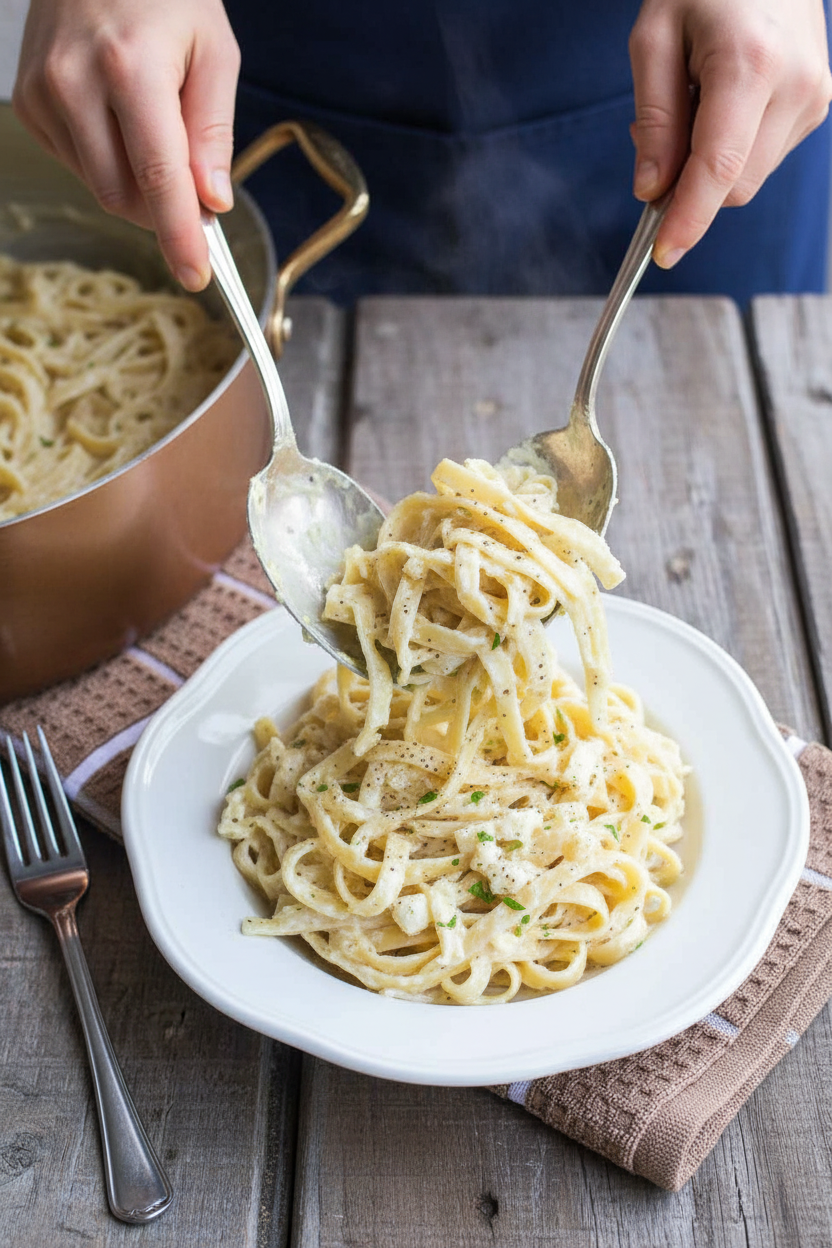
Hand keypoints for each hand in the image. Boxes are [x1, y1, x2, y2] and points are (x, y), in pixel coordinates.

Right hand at [13, 0, 239, 289]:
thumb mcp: (213, 51)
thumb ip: (213, 131)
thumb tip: (212, 202)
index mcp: (130, 68)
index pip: (158, 179)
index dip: (178, 237)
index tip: (196, 275)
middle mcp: (75, 82)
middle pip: (123, 197)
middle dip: (163, 211)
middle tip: (194, 190)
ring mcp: (43, 93)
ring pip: (99, 186)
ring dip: (137, 183)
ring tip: (154, 128)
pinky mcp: (28, 102)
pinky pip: (77, 163)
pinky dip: (107, 159)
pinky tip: (118, 118)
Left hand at [629, 0, 831, 267]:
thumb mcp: (654, 38)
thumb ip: (655, 120)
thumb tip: (652, 191)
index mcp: (751, 64)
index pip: (718, 169)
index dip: (689, 220)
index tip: (664, 254)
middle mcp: (795, 85)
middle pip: (733, 185)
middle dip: (690, 184)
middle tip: (659, 134)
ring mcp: (815, 96)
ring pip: (749, 177)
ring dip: (711, 163)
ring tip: (697, 99)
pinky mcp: (819, 103)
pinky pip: (763, 156)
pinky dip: (734, 147)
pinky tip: (724, 101)